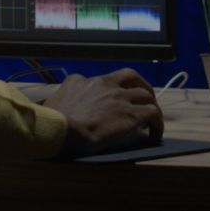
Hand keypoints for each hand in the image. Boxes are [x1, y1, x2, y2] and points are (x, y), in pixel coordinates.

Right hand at [43, 69, 163, 157]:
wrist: (63, 129)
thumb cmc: (54, 120)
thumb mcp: (52, 101)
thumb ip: (59, 98)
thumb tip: (51, 104)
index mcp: (84, 81)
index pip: (102, 79)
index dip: (111, 89)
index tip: (112, 98)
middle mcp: (105, 85)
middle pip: (131, 76)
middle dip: (141, 85)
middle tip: (144, 98)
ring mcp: (120, 98)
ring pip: (146, 94)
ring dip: (151, 105)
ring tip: (152, 118)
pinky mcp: (131, 115)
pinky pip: (153, 114)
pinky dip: (158, 123)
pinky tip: (155, 134)